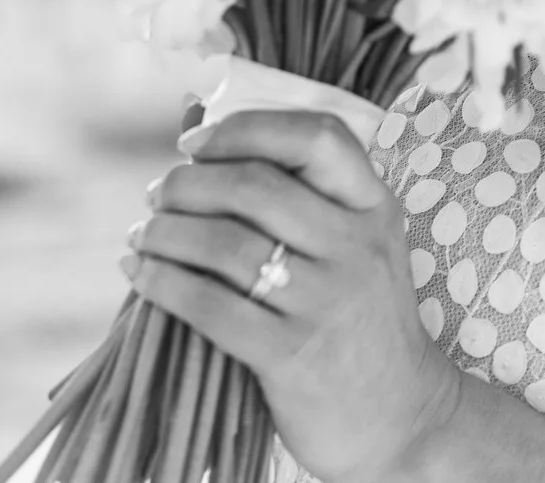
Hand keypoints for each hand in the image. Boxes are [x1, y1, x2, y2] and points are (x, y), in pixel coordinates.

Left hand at [125, 109, 464, 482]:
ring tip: (142, 236)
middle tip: (157, 196)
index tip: (195, 144)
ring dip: (164, 232)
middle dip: (187, 183)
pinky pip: (209, 305)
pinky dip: (162, 283)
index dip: (247, 128)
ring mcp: (327, 301)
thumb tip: (198, 131)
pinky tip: (141, 276)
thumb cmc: (360, 323)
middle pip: (256, 185)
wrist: (403, 417)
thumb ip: (303, 200)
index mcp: (374, 208)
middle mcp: (357, 246)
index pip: (319, 136)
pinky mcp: (292, 354)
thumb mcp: (357, 250)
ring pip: (224, 242)